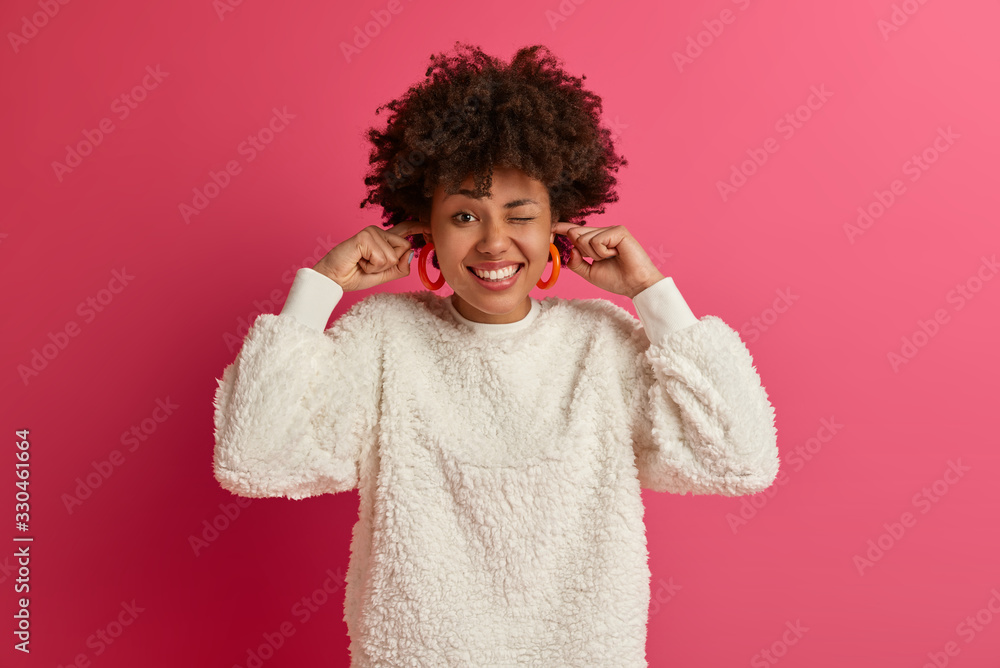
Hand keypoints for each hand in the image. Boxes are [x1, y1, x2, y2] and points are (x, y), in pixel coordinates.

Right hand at [313, 220, 430, 291]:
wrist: (335, 279)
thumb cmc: (355, 275)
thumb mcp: (384, 274)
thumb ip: (400, 266)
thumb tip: (411, 252)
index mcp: (384, 240)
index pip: (405, 229)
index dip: (419, 228)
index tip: (430, 229)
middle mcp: (379, 232)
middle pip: (405, 247)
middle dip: (391, 264)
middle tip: (371, 266)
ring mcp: (372, 232)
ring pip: (394, 255)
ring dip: (379, 267)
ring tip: (363, 264)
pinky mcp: (365, 236)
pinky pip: (383, 258)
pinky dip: (372, 266)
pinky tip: (359, 261)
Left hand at [553, 222, 665, 298]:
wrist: (635, 285)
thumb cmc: (616, 279)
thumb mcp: (589, 272)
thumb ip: (576, 263)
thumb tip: (569, 250)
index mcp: (596, 240)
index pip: (575, 231)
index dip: (561, 229)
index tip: (549, 230)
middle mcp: (602, 232)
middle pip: (576, 233)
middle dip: (582, 251)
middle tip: (601, 259)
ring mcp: (611, 230)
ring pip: (584, 238)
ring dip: (594, 254)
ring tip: (610, 258)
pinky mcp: (618, 230)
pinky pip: (596, 240)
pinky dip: (602, 252)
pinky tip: (615, 254)